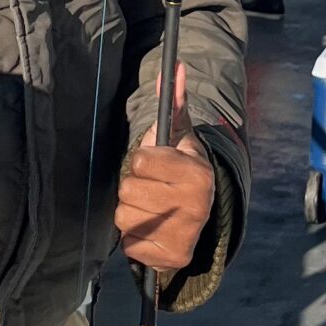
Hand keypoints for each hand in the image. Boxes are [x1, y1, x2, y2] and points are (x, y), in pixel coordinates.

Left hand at [114, 66, 214, 278]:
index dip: (143, 160)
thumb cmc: (180, 169)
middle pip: (128, 190)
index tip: (156, 165)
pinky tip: (152, 230)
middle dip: (134, 187)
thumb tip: (175, 66)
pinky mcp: (171, 258)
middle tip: (154, 189)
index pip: (141, 160)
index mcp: (197, 174)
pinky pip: (128, 244)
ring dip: (131, 212)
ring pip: (124, 217)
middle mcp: (195, 206)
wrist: (201, 215)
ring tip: (152, 208)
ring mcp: (185, 235)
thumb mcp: (179, 136)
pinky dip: (134, 238)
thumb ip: (173, 102)